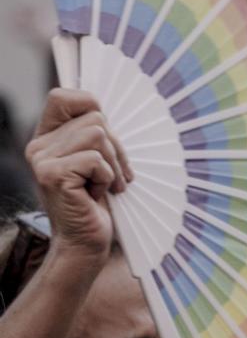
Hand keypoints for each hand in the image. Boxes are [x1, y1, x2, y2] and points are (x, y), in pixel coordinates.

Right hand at [26, 90, 132, 260]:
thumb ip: (95, 132)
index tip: (104, 134)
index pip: (62, 96)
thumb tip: (111, 104)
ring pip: (99, 135)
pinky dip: (107, 177)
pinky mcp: (52, 176)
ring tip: (104, 185)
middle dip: (116, 146)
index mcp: (47, 137)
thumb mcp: (97, 158)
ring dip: (114, 163)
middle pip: (96, 117)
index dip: (90, 104)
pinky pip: (96, 159)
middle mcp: (38, 147)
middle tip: (112, 174)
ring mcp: (42, 161)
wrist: (86, 241)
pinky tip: (95, 194)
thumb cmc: (97, 199)